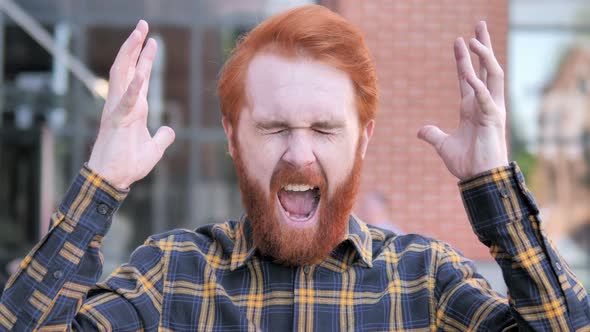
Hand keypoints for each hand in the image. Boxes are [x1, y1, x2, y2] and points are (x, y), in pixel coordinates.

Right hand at [88, 20, 174, 188]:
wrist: (113, 180)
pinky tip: (142, 75)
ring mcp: (118, 110)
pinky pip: (126, 102)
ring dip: (131, 54)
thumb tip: (169, 130)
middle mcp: (124, 104)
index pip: (139, 76)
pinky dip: (134, 89)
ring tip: (139, 34)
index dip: (145, 58)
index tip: (152, 40)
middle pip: (129, 68)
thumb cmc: (128, 164)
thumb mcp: (154, 148)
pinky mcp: (116, 122)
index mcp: (133, 108)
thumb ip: (162, 137)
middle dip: (136, 46)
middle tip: (143, 25)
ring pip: (123, 75)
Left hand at [418, 21, 507, 180]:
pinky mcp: (493, 120)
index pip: (468, 76)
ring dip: (483, 57)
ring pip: (492, 76)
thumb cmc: (466, 163)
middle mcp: (483, 104)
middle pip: (485, 68)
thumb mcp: (443, 145)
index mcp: (472, 107)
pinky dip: (477, 86)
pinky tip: (467, 74)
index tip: (459, 40)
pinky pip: (485, 98)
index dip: (463, 59)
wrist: (477, 179)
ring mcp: (491, 110)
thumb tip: (420, 130)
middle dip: (482, 46)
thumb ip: (433, 134)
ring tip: (474, 40)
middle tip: (479, 25)